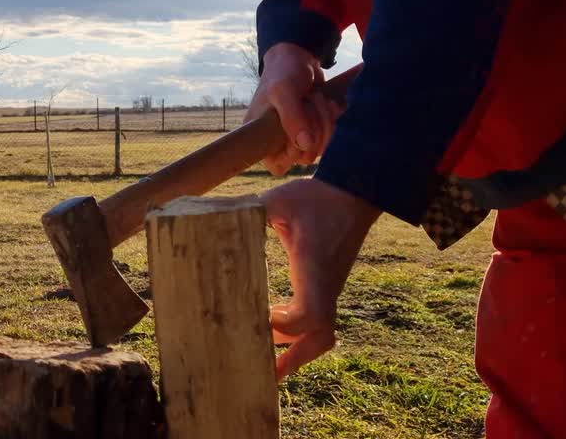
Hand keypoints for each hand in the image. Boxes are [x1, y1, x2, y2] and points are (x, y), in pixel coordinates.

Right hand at [246, 43, 341, 175]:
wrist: (299, 57)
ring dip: (325, 122)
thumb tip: (306, 145)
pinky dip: (334, 121)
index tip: (299, 126)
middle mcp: (277, 141)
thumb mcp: (284, 91)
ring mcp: (297, 137)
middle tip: (311, 102)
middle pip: (305, 156)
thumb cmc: (284, 72)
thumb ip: (293, 117)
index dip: (293, 151)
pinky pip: (330, 139)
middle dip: (314, 128)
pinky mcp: (314, 131)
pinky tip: (330, 104)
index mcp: (260, 137)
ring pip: (320, 148)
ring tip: (318, 98)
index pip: (277, 165)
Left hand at [264, 178, 380, 378]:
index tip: (260, 321)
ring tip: (264, 359)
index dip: (286, 328)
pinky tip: (273, 323)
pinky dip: (299, 330)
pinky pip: (319, 318)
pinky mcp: (329, 284)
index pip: (310, 315)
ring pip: (322, 332)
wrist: (356, 191)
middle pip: (320, 338)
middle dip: (293, 359)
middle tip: (263, 374)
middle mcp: (326, 285)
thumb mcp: (279, 199)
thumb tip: (209, 213)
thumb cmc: (317, 195)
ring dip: (296, 349)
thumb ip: (247, 209)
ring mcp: (330, 287)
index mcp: (314, 269)